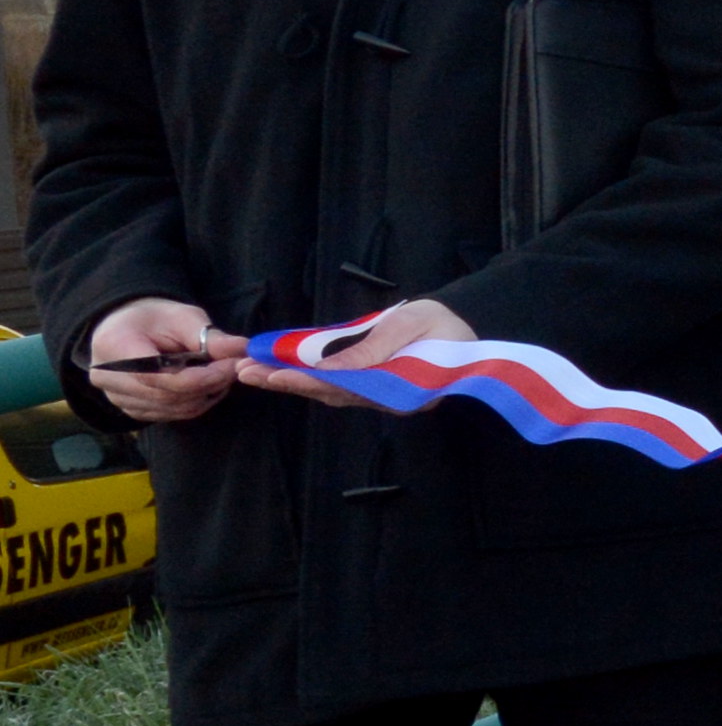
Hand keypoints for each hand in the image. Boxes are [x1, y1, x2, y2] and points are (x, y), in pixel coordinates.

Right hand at [83, 297, 245, 423]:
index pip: (161, 376)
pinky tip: (205, 385)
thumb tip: (243, 349)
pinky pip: (169, 415)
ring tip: (221, 373)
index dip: (203, 376)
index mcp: (115, 346)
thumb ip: (210, 336)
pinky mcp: (129, 409)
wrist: (125, 327)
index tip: (233, 365)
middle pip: (169, 396)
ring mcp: (115, 397)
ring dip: (205, 396)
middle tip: (235, 368)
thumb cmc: (155, 318)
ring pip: (173, 409)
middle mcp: (108, 377)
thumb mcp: (183, 317)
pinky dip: (194, 403)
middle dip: (210, 385)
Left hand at [244, 296, 471, 405]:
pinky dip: (307, 381)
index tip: (272, 374)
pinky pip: (338, 389)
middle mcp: (385, 401)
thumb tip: (332, 369)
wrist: (472, 333)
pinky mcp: (376, 391)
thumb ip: (375, 347)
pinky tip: (282, 374)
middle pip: (327, 393)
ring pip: (328, 394)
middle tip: (245, 372)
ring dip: (290, 383)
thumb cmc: (445, 326)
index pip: (342, 386)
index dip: (304, 380)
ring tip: (253, 373)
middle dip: (285, 382)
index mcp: (398, 387)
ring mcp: (381, 399)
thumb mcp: (412, 324)